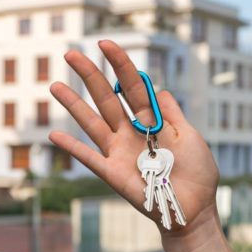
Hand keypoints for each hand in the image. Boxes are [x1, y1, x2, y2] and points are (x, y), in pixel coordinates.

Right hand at [49, 40, 219, 234]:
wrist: (195, 207)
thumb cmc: (197, 172)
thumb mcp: (190, 136)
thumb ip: (173, 114)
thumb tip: (160, 89)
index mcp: (151, 121)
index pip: (131, 87)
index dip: (120, 65)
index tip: (105, 44)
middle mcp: (131, 132)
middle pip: (107, 99)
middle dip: (90, 75)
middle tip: (71, 54)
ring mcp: (120, 152)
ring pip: (93, 123)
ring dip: (74, 105)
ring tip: (55, 86)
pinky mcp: (114, 174)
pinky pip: (90, 159)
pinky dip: (73, 148)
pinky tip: (54, 134)